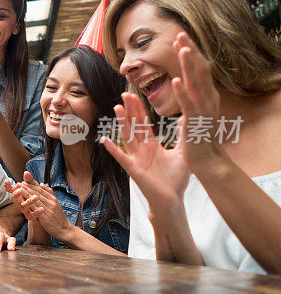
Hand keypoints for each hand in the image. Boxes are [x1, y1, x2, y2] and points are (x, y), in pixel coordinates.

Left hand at [13, 179, 74, 242]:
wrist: (65, 230)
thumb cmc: (58, 217)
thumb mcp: (56, 204)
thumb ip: (49, 194)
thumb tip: (42, 183)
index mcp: (53, 199)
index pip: (41, 190)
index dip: (32, 185)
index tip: (24, 181)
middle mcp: (51, 203)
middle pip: (38, 193)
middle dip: (27, 187)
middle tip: (19, 183)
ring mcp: (49, 210)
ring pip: (36, 200)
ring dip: (27, 194)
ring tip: (19, 190)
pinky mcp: (46, 218)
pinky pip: (36, 210)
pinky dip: (30, 205)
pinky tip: (23, 202)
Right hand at [101, 92, 189, 215]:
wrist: (172, 199)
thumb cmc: (176, 179)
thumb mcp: (183, 153)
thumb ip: (183, 137)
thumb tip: (188, 120)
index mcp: (152, 144)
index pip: (144, 123)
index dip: (139, 109)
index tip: (134, 95)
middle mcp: (141, 149)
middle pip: (134, 125)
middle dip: (130, 110)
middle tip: (125, 94)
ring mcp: (136, 158)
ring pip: (128, 136)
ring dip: (122, 122)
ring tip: (117, 107)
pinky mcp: (133, 168)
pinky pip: (121, 157)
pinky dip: (113, 149)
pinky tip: (105, 140)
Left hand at [171, 33, 228, 172]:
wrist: (208, 160)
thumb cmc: (200, 137)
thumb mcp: (196, 113)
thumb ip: (192, 101)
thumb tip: (186, 90)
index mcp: (206, 96)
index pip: (199, 69)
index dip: (191, 53)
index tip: (181, 38)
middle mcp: (208, 99)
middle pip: (199, 70)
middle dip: (190, 52)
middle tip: (181, 34)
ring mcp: (203, 109)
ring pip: (196, 83)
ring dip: (189, 66)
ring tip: (182, 49)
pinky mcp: (196, 122)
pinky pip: (188, 104)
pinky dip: (182, 92)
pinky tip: (176, 80)